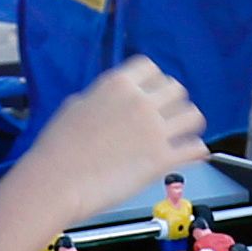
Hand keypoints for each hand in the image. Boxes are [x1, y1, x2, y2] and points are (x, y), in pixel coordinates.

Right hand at [24, 57, 206, 222]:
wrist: (55, 182)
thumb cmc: (56, 149)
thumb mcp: (75, 106)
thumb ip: (101, 98)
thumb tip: (112, 101)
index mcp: (117, 84)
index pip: (151, 68)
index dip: (154, 83)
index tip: (152, 95)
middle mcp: (140, 101)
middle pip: (177, 89)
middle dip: (173, 103)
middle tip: (167, 118)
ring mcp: (154, 129)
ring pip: (193, 115)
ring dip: (188, 125)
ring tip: (182, 136)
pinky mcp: (161, 159)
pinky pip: (195, 148)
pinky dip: (196, 152)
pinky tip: (189, 156)